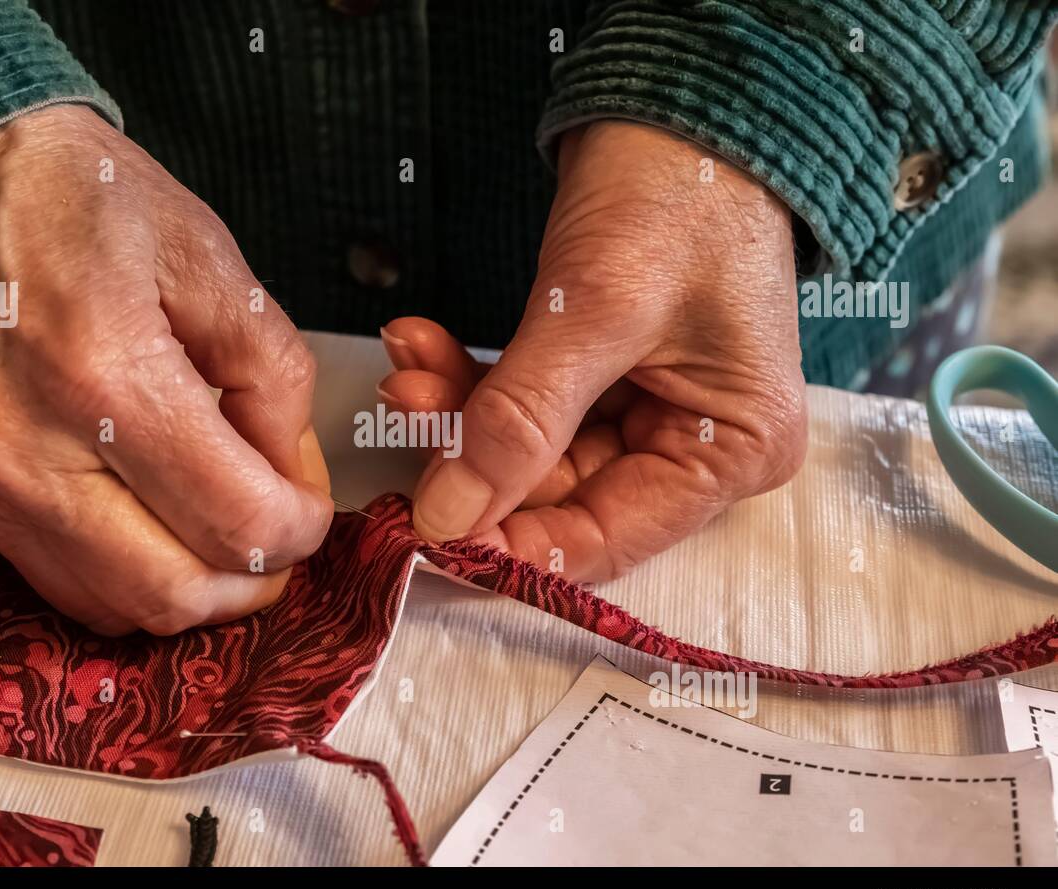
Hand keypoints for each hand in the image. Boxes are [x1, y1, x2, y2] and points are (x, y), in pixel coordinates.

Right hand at [0, 105, 332, 633]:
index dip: (300, 530)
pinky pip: (54, 579)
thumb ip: (271, 371)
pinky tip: (149, 520)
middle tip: (278, 534)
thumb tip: (287, 472)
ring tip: (217, 529)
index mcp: (106, 376)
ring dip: (188, 589)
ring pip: (112, 606)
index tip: (310, 506)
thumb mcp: (206, 252)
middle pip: (176, 595)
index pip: (238, 523)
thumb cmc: (69, 191)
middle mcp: (27, 451)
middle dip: (253, 581)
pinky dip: (122, 573)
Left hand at [379, 121, 805, 580]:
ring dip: (461, 412)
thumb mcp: (595, 314)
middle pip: (559, 494)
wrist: (680, 99)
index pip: (605, 537)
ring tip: (406, 369)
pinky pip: (528, 404)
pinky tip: (424, 347)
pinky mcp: (604, 375)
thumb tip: (447, 521)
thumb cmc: (672, 196)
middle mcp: (696, 447)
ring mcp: (649, 410)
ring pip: (530, 450)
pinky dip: (474, 379)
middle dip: (471, 454)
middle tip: (402, 412)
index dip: (510, 545)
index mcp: (730, 451)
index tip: (425, 532)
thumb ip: (520, 422)